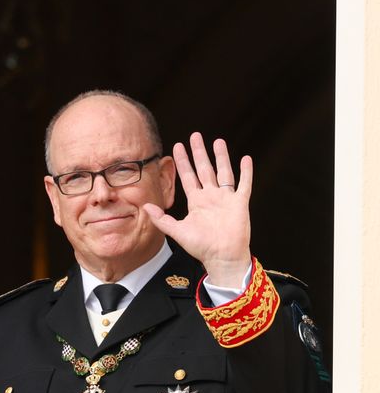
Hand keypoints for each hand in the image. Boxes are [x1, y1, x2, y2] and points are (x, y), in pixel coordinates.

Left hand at [142, 132, 252, 287]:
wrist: (221, 257)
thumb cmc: (200, 247)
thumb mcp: (177, 231)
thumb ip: (161, 219)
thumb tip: (145, 206)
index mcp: (196, 201)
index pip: (187, 176)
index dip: (182, 162)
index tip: (177, 146)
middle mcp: (211, 197)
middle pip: (204, 169)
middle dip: (199, 153)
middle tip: (195, 135)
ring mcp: (226, 199)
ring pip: (224, 172)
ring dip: (221, 157)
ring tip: (218, 141)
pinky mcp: (240, 203)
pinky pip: (244, 184)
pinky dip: (246, 172)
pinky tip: (246, 158)